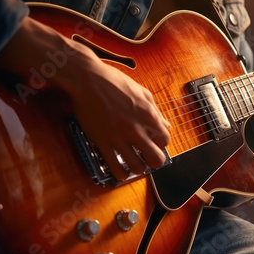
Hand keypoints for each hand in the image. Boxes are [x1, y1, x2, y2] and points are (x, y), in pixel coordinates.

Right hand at [0, 16, 170, 180]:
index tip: (154, 141)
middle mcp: (136, 129)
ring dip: (138, 167)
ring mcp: (118, 137)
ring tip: (135, 162)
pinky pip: (116, 168)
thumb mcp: (142, 92)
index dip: (161, 143)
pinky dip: (121, 173)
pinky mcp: (102, 142)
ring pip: (137, 167)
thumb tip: (166, 125)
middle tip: (148, 156)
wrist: (87, 79)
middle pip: (156, 159)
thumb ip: (155, 111)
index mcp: (148, 115)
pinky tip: (122, 169)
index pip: (165, 140)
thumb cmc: (115, 82)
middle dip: (155, 160)